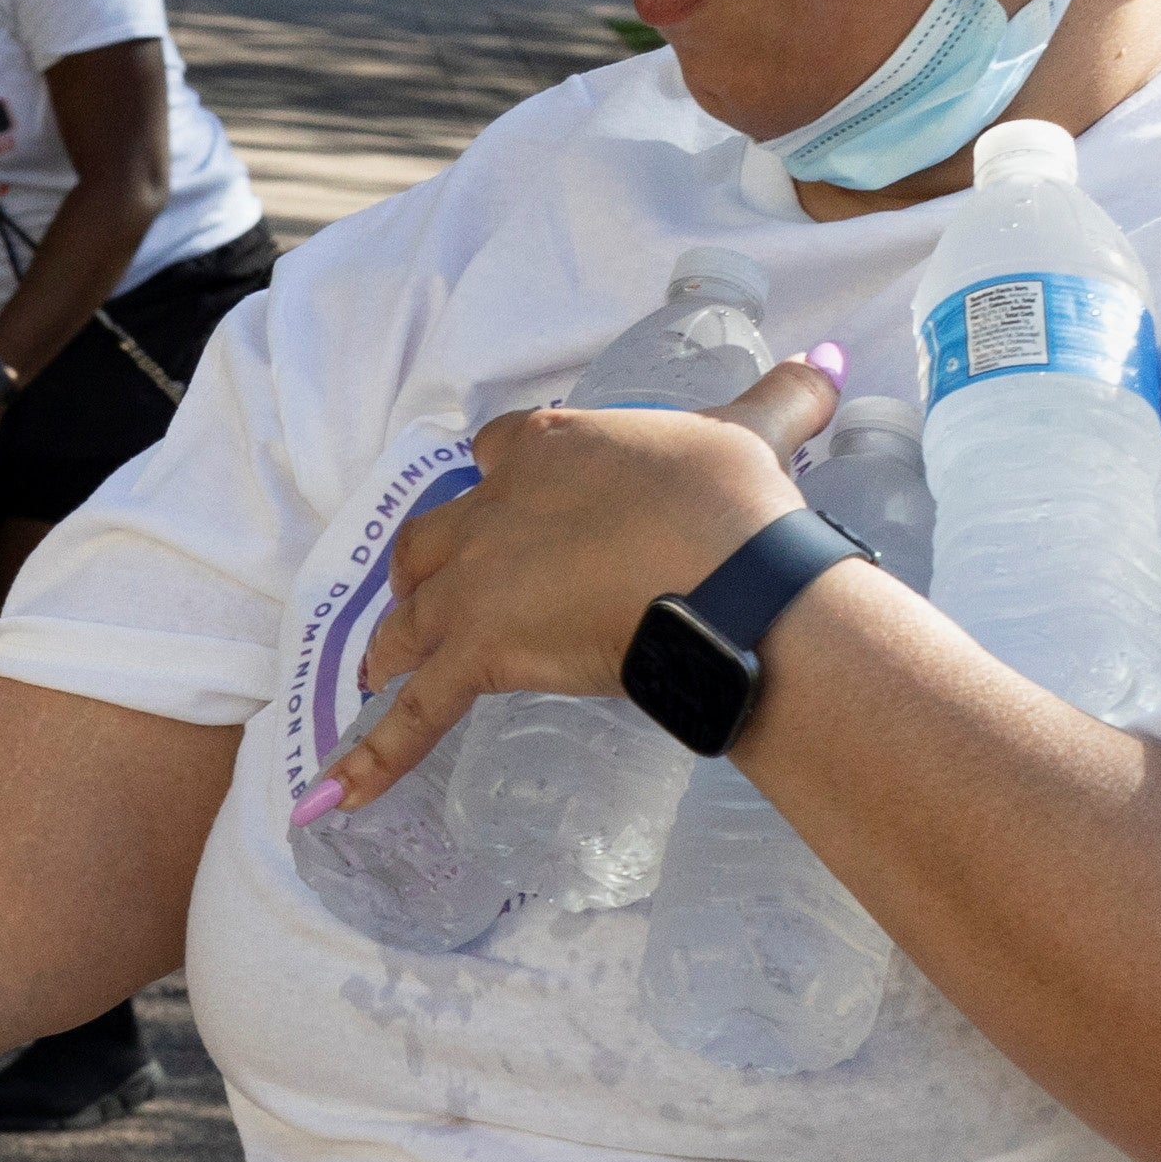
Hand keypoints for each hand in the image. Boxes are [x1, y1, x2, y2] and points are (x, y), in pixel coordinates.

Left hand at [319, 354, 836, 816]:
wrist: (724, 571)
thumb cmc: (732, 504)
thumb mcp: (753, 435)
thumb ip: (782, 401)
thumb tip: (826, 365)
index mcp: (548, 450)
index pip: (500, 449)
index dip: (503, 476)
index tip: (515, 496)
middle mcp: (493, 511)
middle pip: (431, 539)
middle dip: (427, 567)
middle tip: (431, 596)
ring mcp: (476, 586)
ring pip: (408, 615)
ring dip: (390, 643)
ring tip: (376, 671)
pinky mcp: (477, 655)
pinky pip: (414, 714)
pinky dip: (373, 756)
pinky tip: (334, 796)